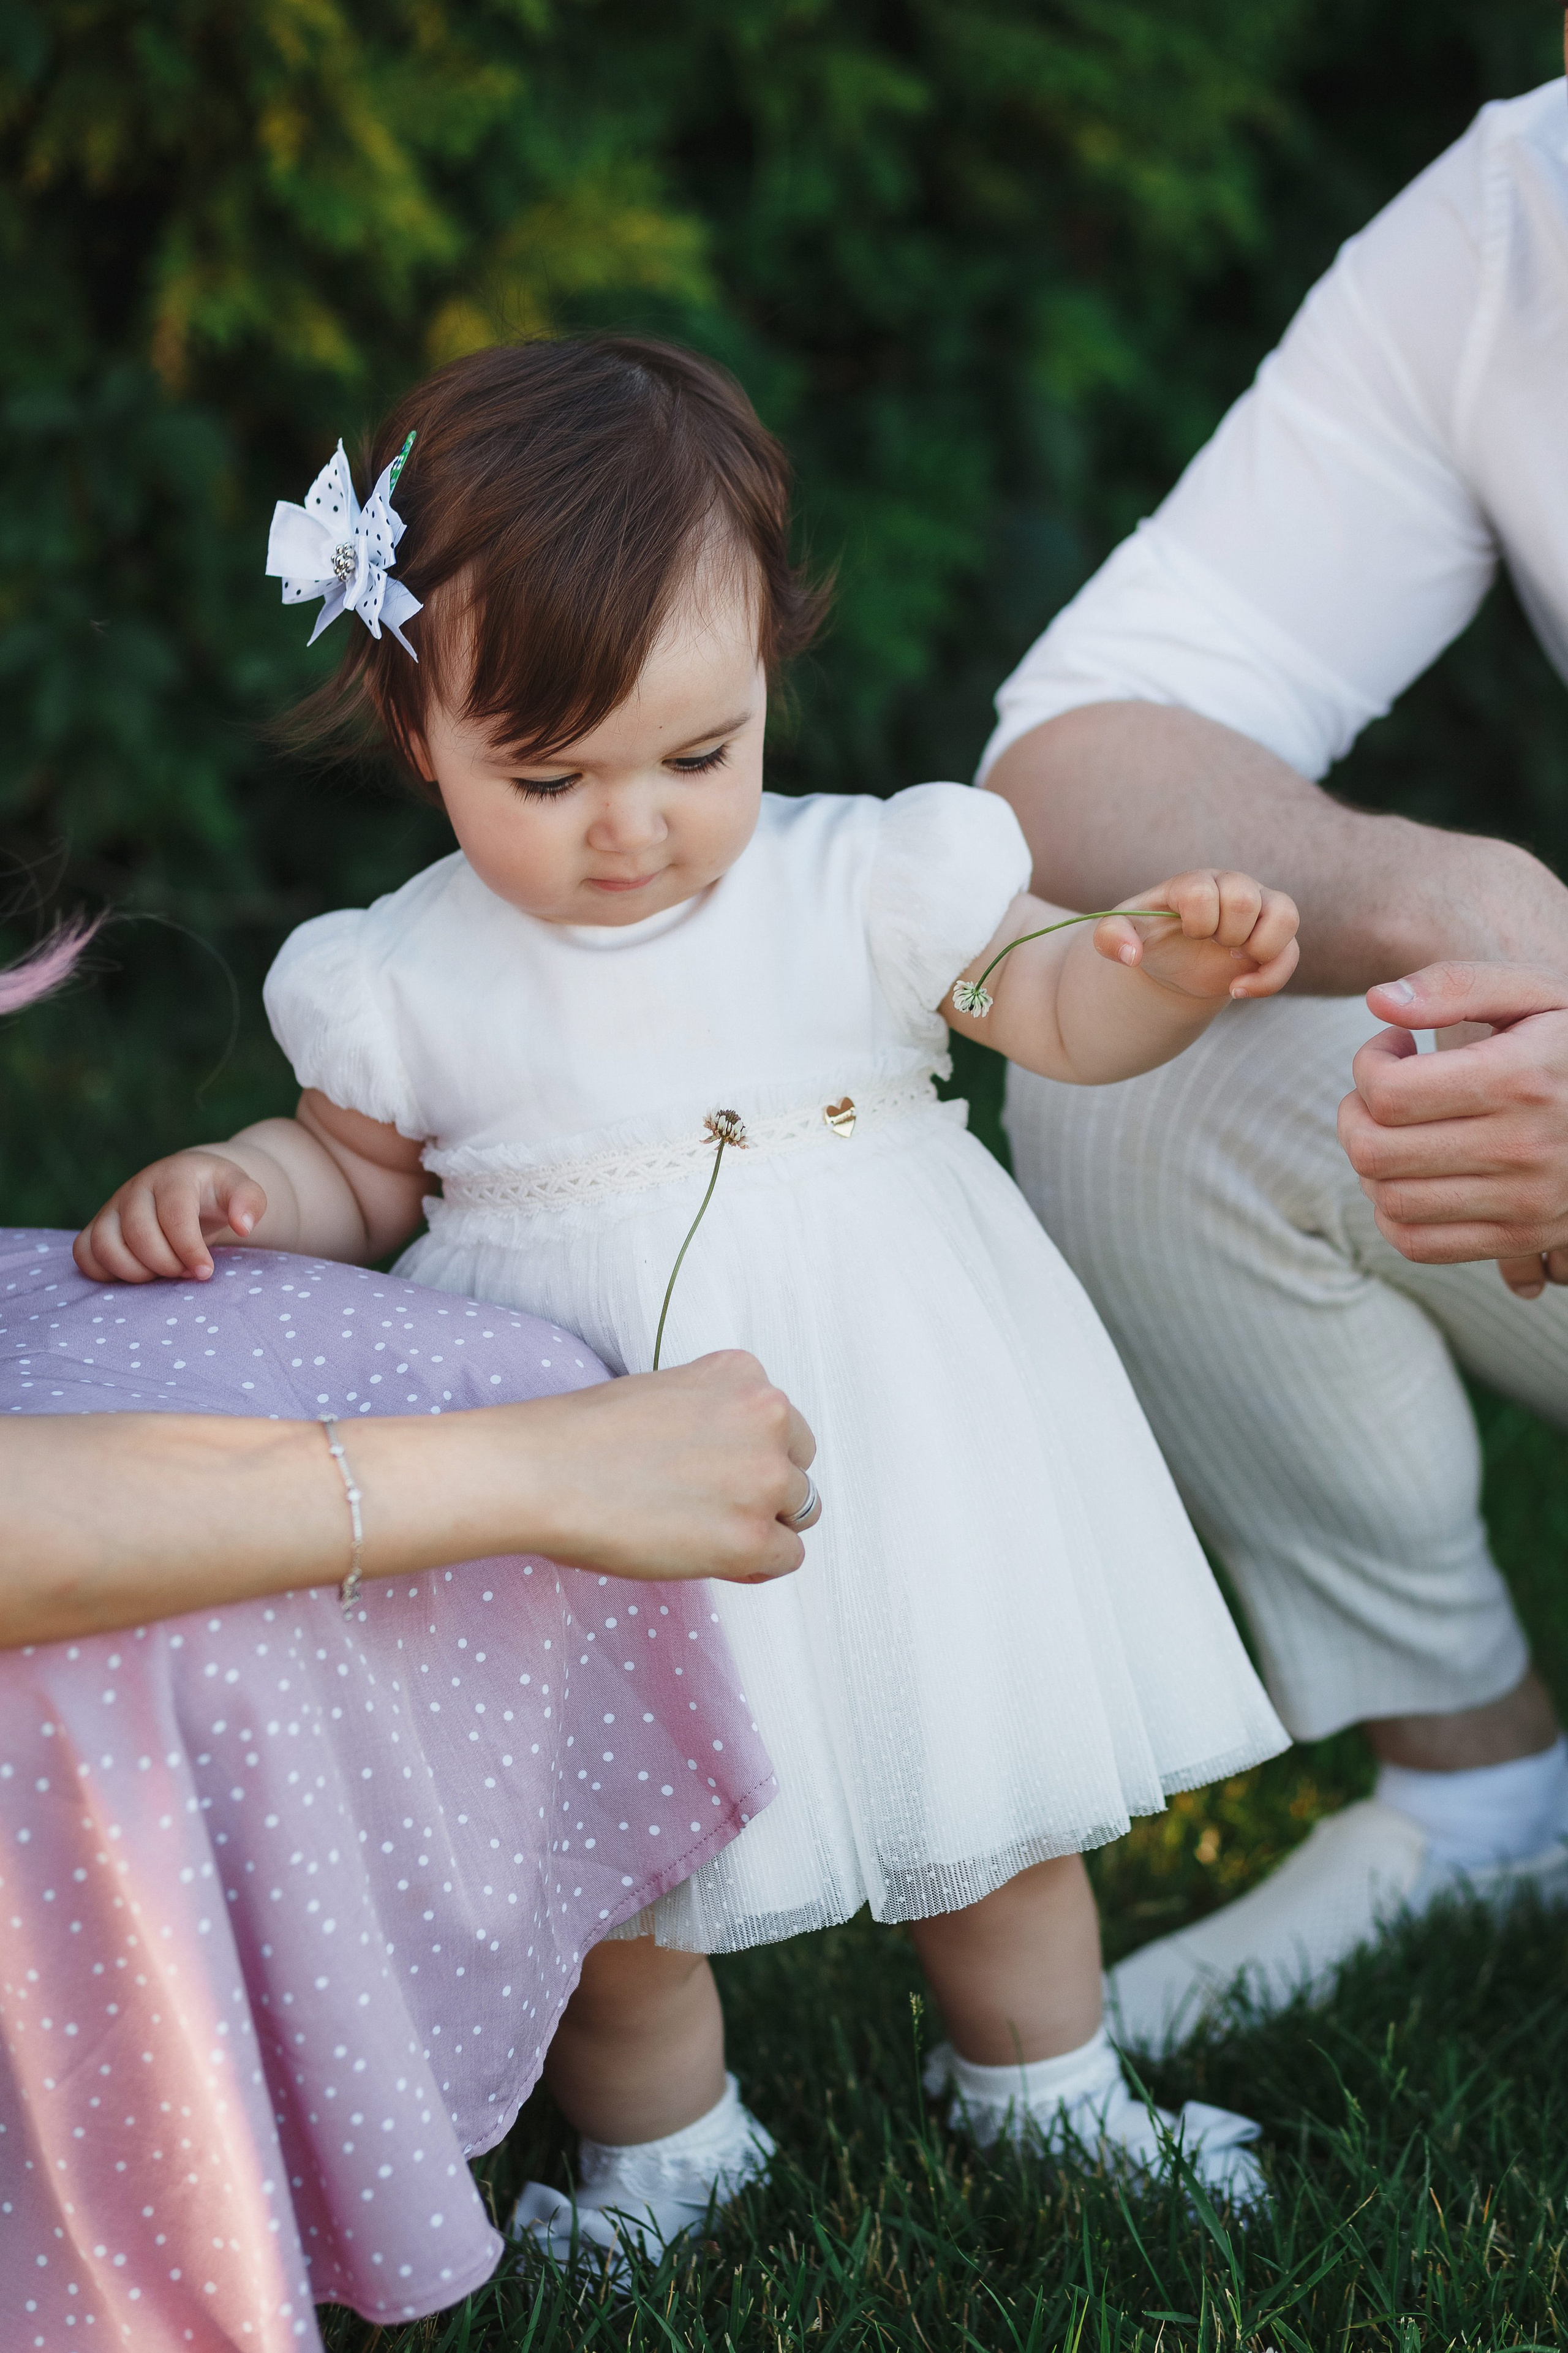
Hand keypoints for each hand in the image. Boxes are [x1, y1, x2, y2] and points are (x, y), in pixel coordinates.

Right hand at [74, 1150, 268, 1282]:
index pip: (174, 1215)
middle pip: (138, 1234)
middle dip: (165, 1264)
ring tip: (163, 1275)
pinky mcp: (100, 1225)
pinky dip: (105, 1272)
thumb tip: (244, 1225)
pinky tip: (137, 1275)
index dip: (189, 1249)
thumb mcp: (242, 1190)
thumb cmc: (217, 1193)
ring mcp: (113, 1206)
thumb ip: (250, 1202)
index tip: (205, 1271)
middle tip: (187, 1274)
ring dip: (135, 1272)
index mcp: (173, 1176)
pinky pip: (84, 1253)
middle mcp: (137, 1188)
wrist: (192, 1184)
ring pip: (104, 1244)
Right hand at [517, 1350, 819, 1584]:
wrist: (544, 1473)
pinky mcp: (752, 1536)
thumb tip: (737, 1470)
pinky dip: (754, 1565)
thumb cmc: (584, 1437)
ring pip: (800, 1513)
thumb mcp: (665, 1394)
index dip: (747, 1457)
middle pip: (797, 1467)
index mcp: (743, 1373)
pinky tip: (709, 1557)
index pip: (779, 1425)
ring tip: (700, 1531)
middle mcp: (769, 1415)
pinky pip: (787, 1558)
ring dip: (760, 1526)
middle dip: (762, 1490)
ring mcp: (765, 1477)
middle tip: (704, 1506)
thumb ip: (715, 1418)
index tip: (706, 1473)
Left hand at [1094, 871, 1299, 1000]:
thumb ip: (1110, 937)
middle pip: (1246, 899)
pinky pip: (1291, 952)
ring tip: (1233, 961)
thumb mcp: (1118, 935)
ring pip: (1286, 915)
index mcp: (1194, 883)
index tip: (1186, 933)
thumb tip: (1131, 955)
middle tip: (1210, 944)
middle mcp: (1232, 887)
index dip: (1196, 920)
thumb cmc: (1148, 938)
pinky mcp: (1274, 938)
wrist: (1172, 961)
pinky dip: (1269, 979)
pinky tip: (1237, 990)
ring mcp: (1259, 910)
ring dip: (1258, 948)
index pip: (1204, 891)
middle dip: (1225, 933)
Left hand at [1337, 962, 1567, 1292]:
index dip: (1369, 1063)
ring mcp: (1525, 1202)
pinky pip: (1417, 1243)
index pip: (1389, 1092)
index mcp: (1520, 1080)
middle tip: (1383, 1090)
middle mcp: (1523, 1149)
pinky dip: (1393, 1212)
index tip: (1396, 1045)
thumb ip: (1456, 984)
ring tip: (1397, 1130)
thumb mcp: (1536, 991)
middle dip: (1357, 1114)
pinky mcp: (1521, 1236)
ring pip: (1389, 1201)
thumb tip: (1378, 1001)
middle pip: (1376, 1151)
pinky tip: (1411, 1173)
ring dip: (1371, 1165)